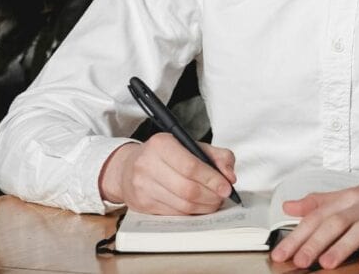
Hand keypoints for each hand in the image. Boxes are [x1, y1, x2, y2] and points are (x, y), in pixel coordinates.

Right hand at [98, 133, 235, 214]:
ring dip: (204, 206)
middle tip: (222, 196)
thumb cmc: (165, 155)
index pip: (191, 166)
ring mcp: (142, 186)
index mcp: (161, 144)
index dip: (212, 179)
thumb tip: (230, 176)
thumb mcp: (190, 146)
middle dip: (211, 196)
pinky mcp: (142, 204)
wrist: (128, 167)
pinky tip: (198, 206)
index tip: (226, 187)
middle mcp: (148, 164)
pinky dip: (192, 212)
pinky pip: (175, 214)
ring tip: (213, 201)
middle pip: (187, 189)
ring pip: (182, 205)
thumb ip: (217, 156)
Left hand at [270, 168, 358, 268]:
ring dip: (343, 246)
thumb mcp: (355, 195)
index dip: (298, 234)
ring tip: (327, 263)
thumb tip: (290, 206)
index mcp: (350, 197)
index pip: (318, 214)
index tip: (281, 252)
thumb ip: (322, 202)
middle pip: (336, 221)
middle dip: (315, 242)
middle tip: (298, 261)